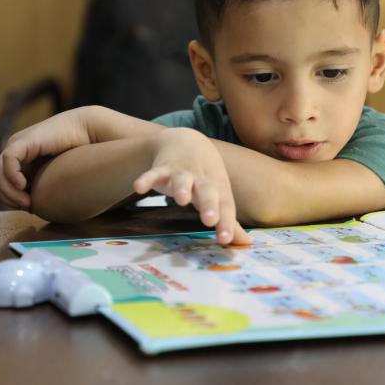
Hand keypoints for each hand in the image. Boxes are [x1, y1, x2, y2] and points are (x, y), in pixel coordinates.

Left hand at [0, 107, 94, 208]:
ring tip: (27, 200)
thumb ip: (41, 187)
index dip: (11, 199)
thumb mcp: (54, 175)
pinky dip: (12, 176)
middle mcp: (16, 151)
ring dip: (9, 191)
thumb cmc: (79, 154)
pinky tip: (24, 185)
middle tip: (27, 206)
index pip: (2, 183)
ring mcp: (17, 144)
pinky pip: (8, 160)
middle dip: (8, 197)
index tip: (30, 208)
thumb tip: (30, 208)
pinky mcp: (24, 140)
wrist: (89, 132)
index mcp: (21, 160)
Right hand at [133, 128, 251, 245]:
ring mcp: (182, 172)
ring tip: (181, 200)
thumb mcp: (219, 195)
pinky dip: (147, 178)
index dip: (226, 223)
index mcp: (218, 189)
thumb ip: (229, 221)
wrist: (187, 140)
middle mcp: (202, 180)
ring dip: (182, 188)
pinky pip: (154, 173)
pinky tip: (138, 187)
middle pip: (207, 192)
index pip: (225, 206)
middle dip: (209, 205)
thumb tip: (246, 244)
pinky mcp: (162, 168)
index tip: (226, 240)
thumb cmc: (206, 176)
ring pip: (182, 180)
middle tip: (210, 220)